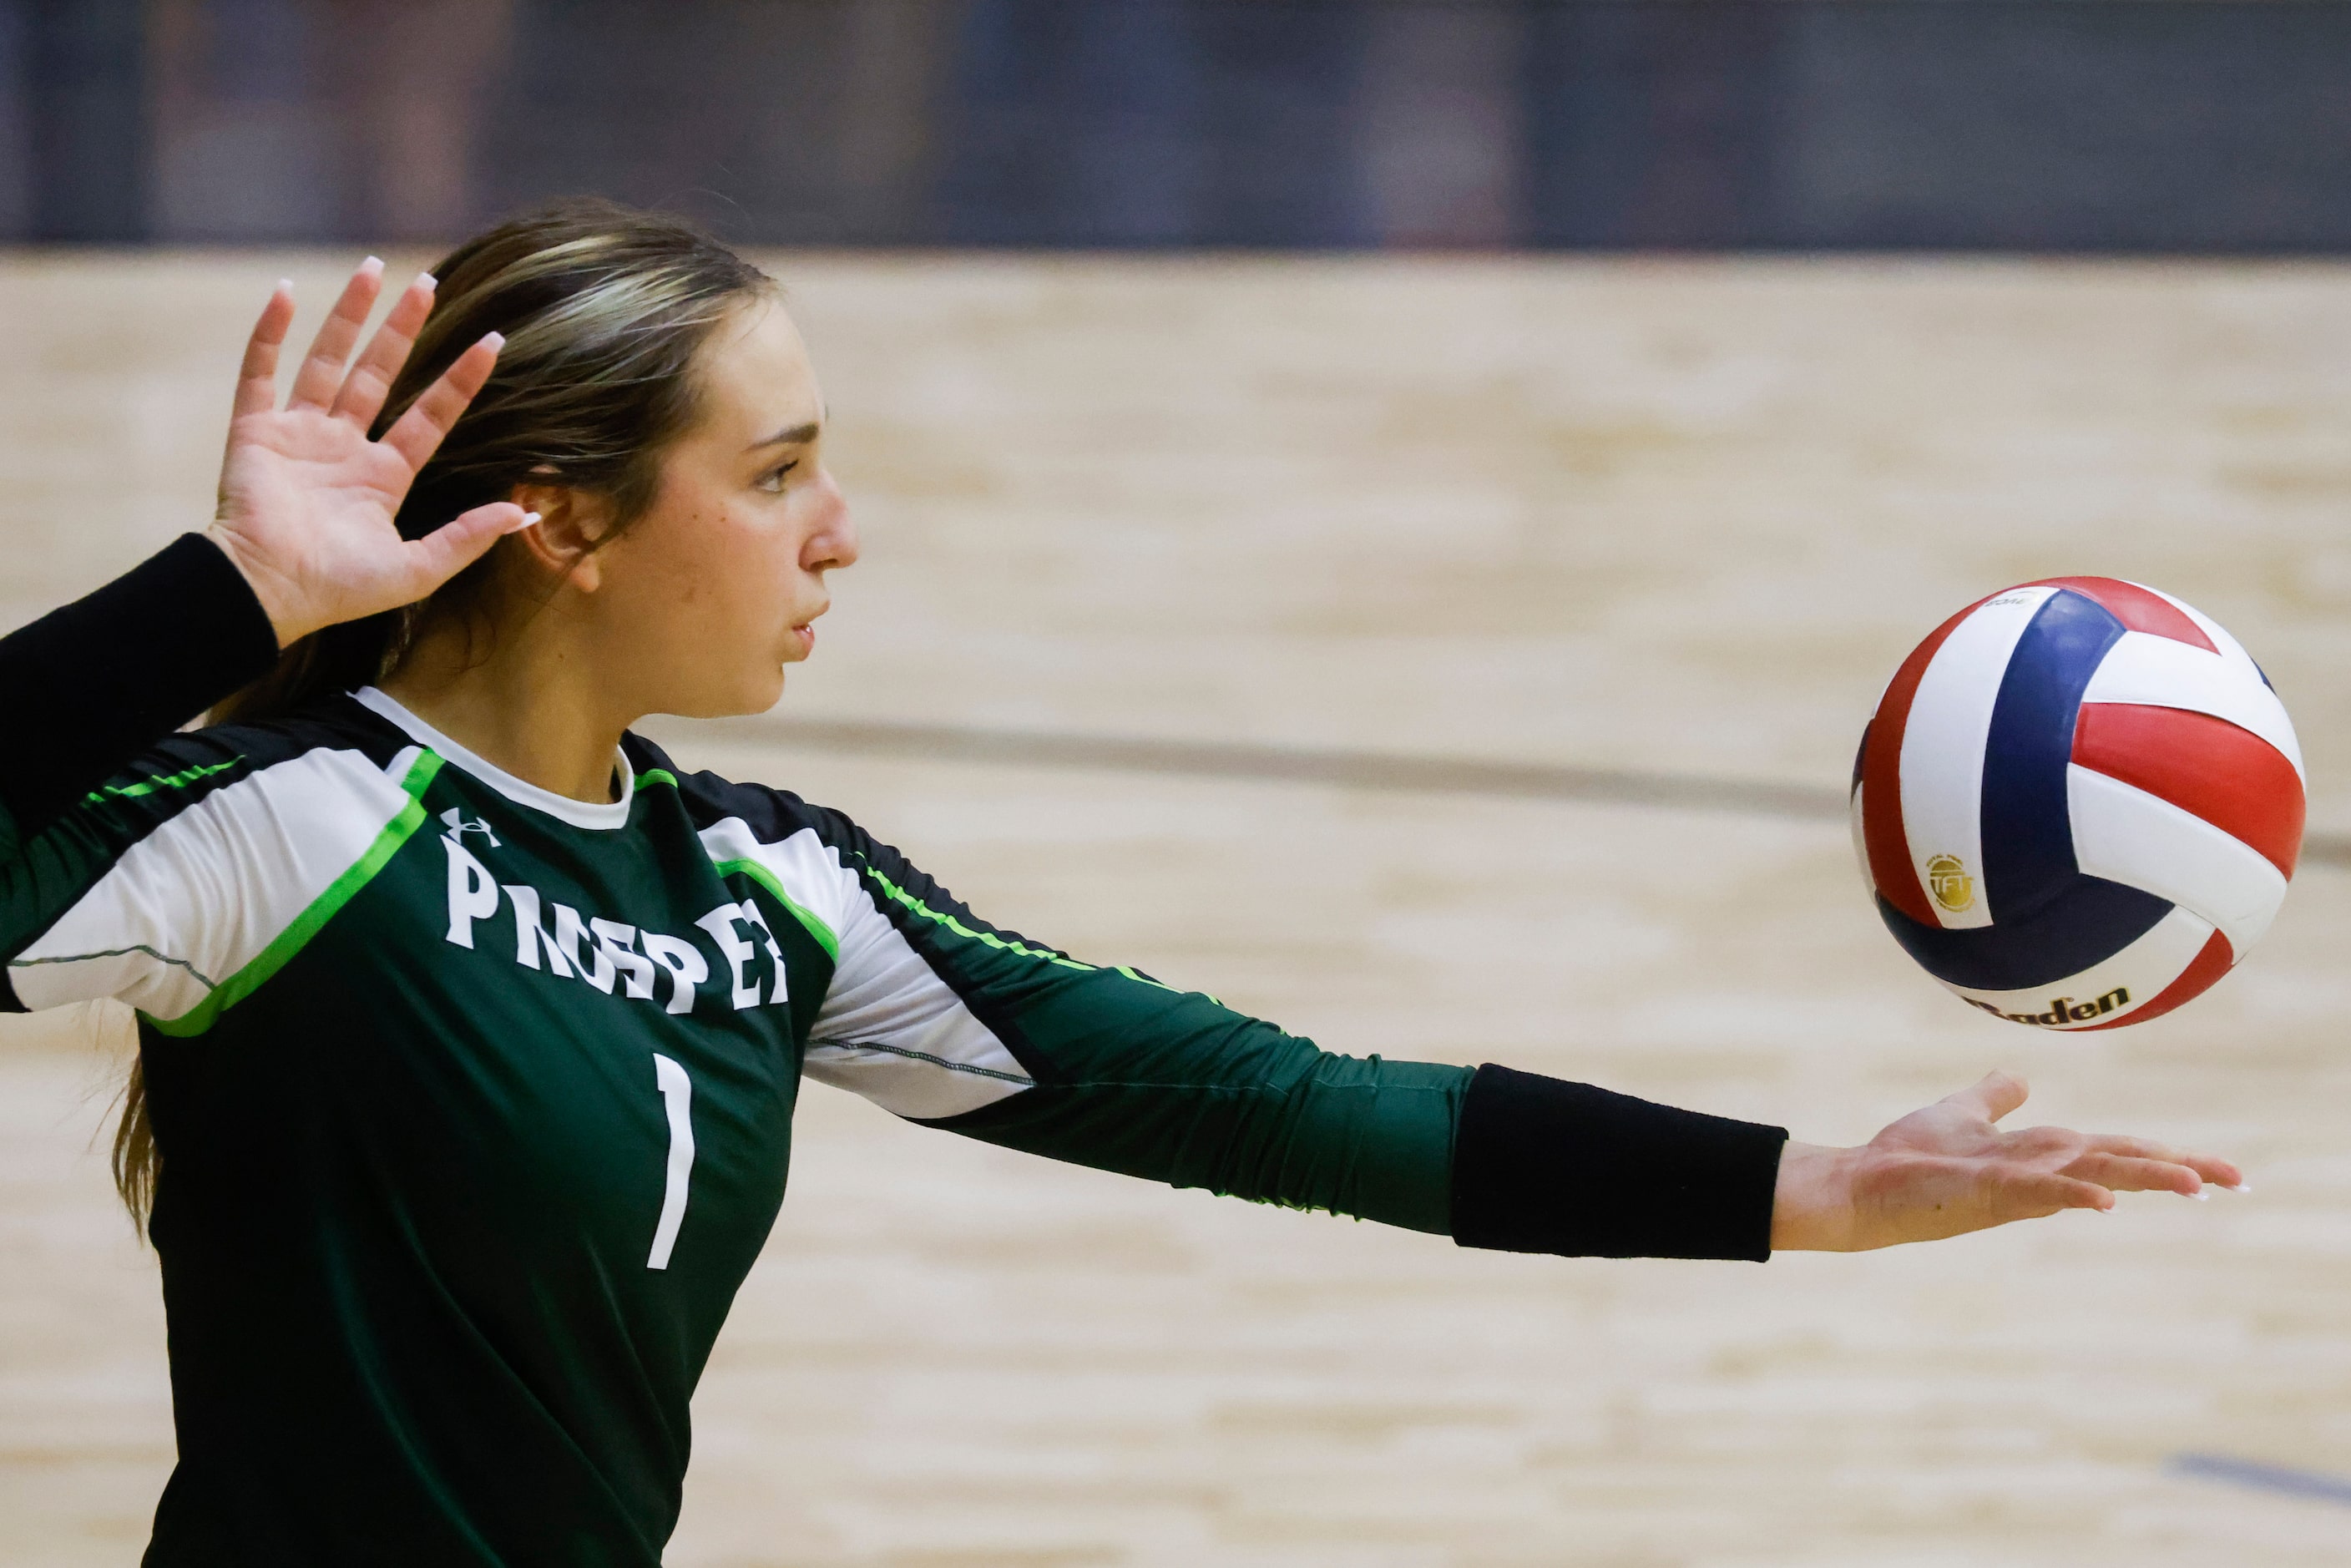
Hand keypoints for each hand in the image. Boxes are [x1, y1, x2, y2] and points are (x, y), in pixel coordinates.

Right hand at [204, 257, 534, 648]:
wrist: (268, 593)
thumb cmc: (339, 590)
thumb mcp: (418, 568)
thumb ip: (467, 537)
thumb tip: (522, 513)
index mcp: (381, 476)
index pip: (429, 415)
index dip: (459, 380)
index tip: (491, 342)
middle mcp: (342, 447)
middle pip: (379, 373)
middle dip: (403, 329)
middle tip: (427, 282)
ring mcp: (298, 435)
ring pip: (327, 361)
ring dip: (348, 315)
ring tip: (372, 269)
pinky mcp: (254, 431)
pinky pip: (260, 373)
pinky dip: (269, 334)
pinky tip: (285, 293)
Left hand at [1771, 1070, 2242, 1251]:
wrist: (1860, 1185)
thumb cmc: (1909, 1157)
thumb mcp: (1959, 1114)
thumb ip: (1993, 1097)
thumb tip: (2018, 1076)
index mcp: (2038, 1154)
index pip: (2113, 1149)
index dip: (2162, 1153)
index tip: (2216, 1168)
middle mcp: (2037, 1173)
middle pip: (2117, 1162)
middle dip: (2175, 1167)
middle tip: (2236, 1179)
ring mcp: (2014, 1186)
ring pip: (2090, 1174)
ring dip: (2141, 1176)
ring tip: (2196, 1184)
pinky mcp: (1983, 1193)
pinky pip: (2035, 1192)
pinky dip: (2070, 1193)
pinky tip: (2105, 1202)